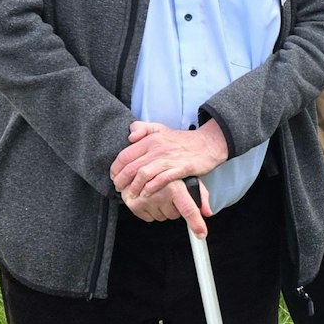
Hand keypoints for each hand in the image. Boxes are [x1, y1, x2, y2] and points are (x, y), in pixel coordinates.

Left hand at [110, 120, 229, 202]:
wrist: (209, 143)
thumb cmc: (182, 140)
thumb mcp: (160, 128)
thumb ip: (142, 128)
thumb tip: (129, 137)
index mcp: (150, 139)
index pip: (124, 155)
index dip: (116, 169)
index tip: (114, 177)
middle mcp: (158, 148)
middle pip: (132, 167)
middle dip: (122, 181)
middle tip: (119, 189)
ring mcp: (170, 158)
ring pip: (144, 174)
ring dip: (135, 187)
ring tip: (131, 195)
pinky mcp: (182, 168)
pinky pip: (162, 179)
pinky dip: (152, 187)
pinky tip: (147, 193)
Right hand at [122, 177, 211, 237]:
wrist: (143, 165)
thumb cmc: (168, 171)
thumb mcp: (187, 178)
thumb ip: (200, 196)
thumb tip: (207, 212)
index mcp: (175, 187)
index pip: (188, 210)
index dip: (196, 223)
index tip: (201, 234)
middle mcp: (159, 194)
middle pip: (174, 216)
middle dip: (174, 208)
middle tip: (170, 195)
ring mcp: (145, 200)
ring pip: (161, 217)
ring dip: (162, 209)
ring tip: (160, 194)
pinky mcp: (134, 204)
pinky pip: (149, 218)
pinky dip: (150, 211)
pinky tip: (151, 199)